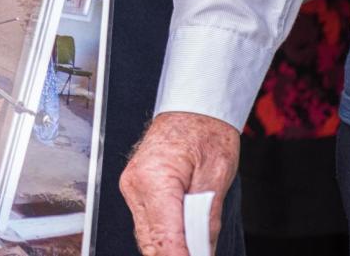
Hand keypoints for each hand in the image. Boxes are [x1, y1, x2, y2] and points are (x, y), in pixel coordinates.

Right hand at [119, 111, 239, 254]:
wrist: (191, 107)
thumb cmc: (204, 130)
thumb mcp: (217, 176)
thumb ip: (206, 219)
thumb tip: (202, 251)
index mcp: (154, 179)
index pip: (165, 237)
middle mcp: (135, 185)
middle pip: (151, 243)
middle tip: (199, 255)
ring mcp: (132, 188)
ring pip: (147, 237)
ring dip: (170, 249)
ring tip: (194, 250)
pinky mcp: (135, 190)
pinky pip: (147, 225)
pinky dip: (165, 238)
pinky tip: (184, 242)